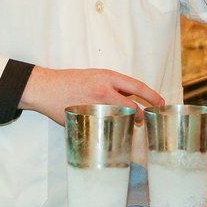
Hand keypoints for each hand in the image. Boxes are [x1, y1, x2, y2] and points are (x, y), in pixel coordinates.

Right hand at [19, 66, 164, 125]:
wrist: (46, 88)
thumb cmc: (70, 81)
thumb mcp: (94, 76)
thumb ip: (111, 85)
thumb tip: (130, 98)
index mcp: (107, 77)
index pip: (137, 87)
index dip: (152, 96)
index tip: (161, 103)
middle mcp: (104, 90)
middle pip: (132, 106)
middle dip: (142, 115)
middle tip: (144, 120)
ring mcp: (95, 105)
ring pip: (121, 117)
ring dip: (128, 122)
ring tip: (130, 125)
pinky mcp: (86, 117)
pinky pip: (105, 125)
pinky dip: (112, 128)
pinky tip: (113, 131)